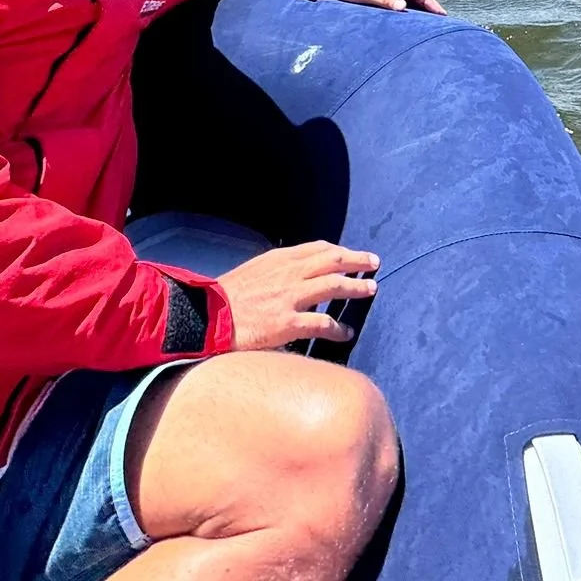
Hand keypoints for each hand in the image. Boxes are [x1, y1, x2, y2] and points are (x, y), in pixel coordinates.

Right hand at [216, 241, 379, 350]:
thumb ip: (275, 272)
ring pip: (334, 286)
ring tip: (371, 289)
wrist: (207, 317)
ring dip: (356, 286)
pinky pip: (322, 323)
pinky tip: (346, 332)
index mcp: (279, 259)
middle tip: (373, 263)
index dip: (339, 250)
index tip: (351, 254)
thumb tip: (292, 278)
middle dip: (356, 261)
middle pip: (332, 261)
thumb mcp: (252, 272)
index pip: (317, 248)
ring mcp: (290, 297)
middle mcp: (288, 273)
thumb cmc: (225, 298)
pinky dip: (338, 328)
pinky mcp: (288, 322)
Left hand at [322, 0, 445, 14]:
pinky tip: (414, 20)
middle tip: (444, 21)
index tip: (442, 14)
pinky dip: (412, 10)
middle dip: (432, 6)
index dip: (431, 2)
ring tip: (434, 23)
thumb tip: (404, 7)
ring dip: (423, 9)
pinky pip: (403, 1)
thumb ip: (384, 0)